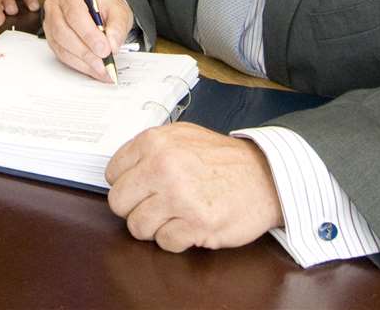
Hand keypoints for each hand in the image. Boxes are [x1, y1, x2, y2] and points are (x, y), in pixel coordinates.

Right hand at [42, 0, 133, 82]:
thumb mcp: (118, 10)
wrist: (98, 9)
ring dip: (83, 61)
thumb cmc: (105, 6)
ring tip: (102, 70)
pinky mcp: (52, 38)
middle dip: (86, 51)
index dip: (89, 34)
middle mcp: (55, 6)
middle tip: (104, 64)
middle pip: (64, 32)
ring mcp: (50, 23)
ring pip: (61, 46)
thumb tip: (113, 45)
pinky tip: (93, 69)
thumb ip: (117, 26)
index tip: (105, 50)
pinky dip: (79, 64)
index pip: (75, 14)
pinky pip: (62, 55)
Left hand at [106, 124, 282, 251]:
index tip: (143, 188)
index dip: (127, 184)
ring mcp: (179, 196)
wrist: (266, 177)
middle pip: (118, 202)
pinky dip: (176, 239)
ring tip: (175, 216)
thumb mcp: (183, 136)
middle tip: (156, 206)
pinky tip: (191, 225)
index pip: (113, 173)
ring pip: (137, 226)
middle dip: (134, 209)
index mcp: (155, 142)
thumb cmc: (223, 160)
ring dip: (155, 227)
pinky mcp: (196, 223)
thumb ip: (150, 149)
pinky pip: (164, 242)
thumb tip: (121, 171)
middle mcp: (163, 166)